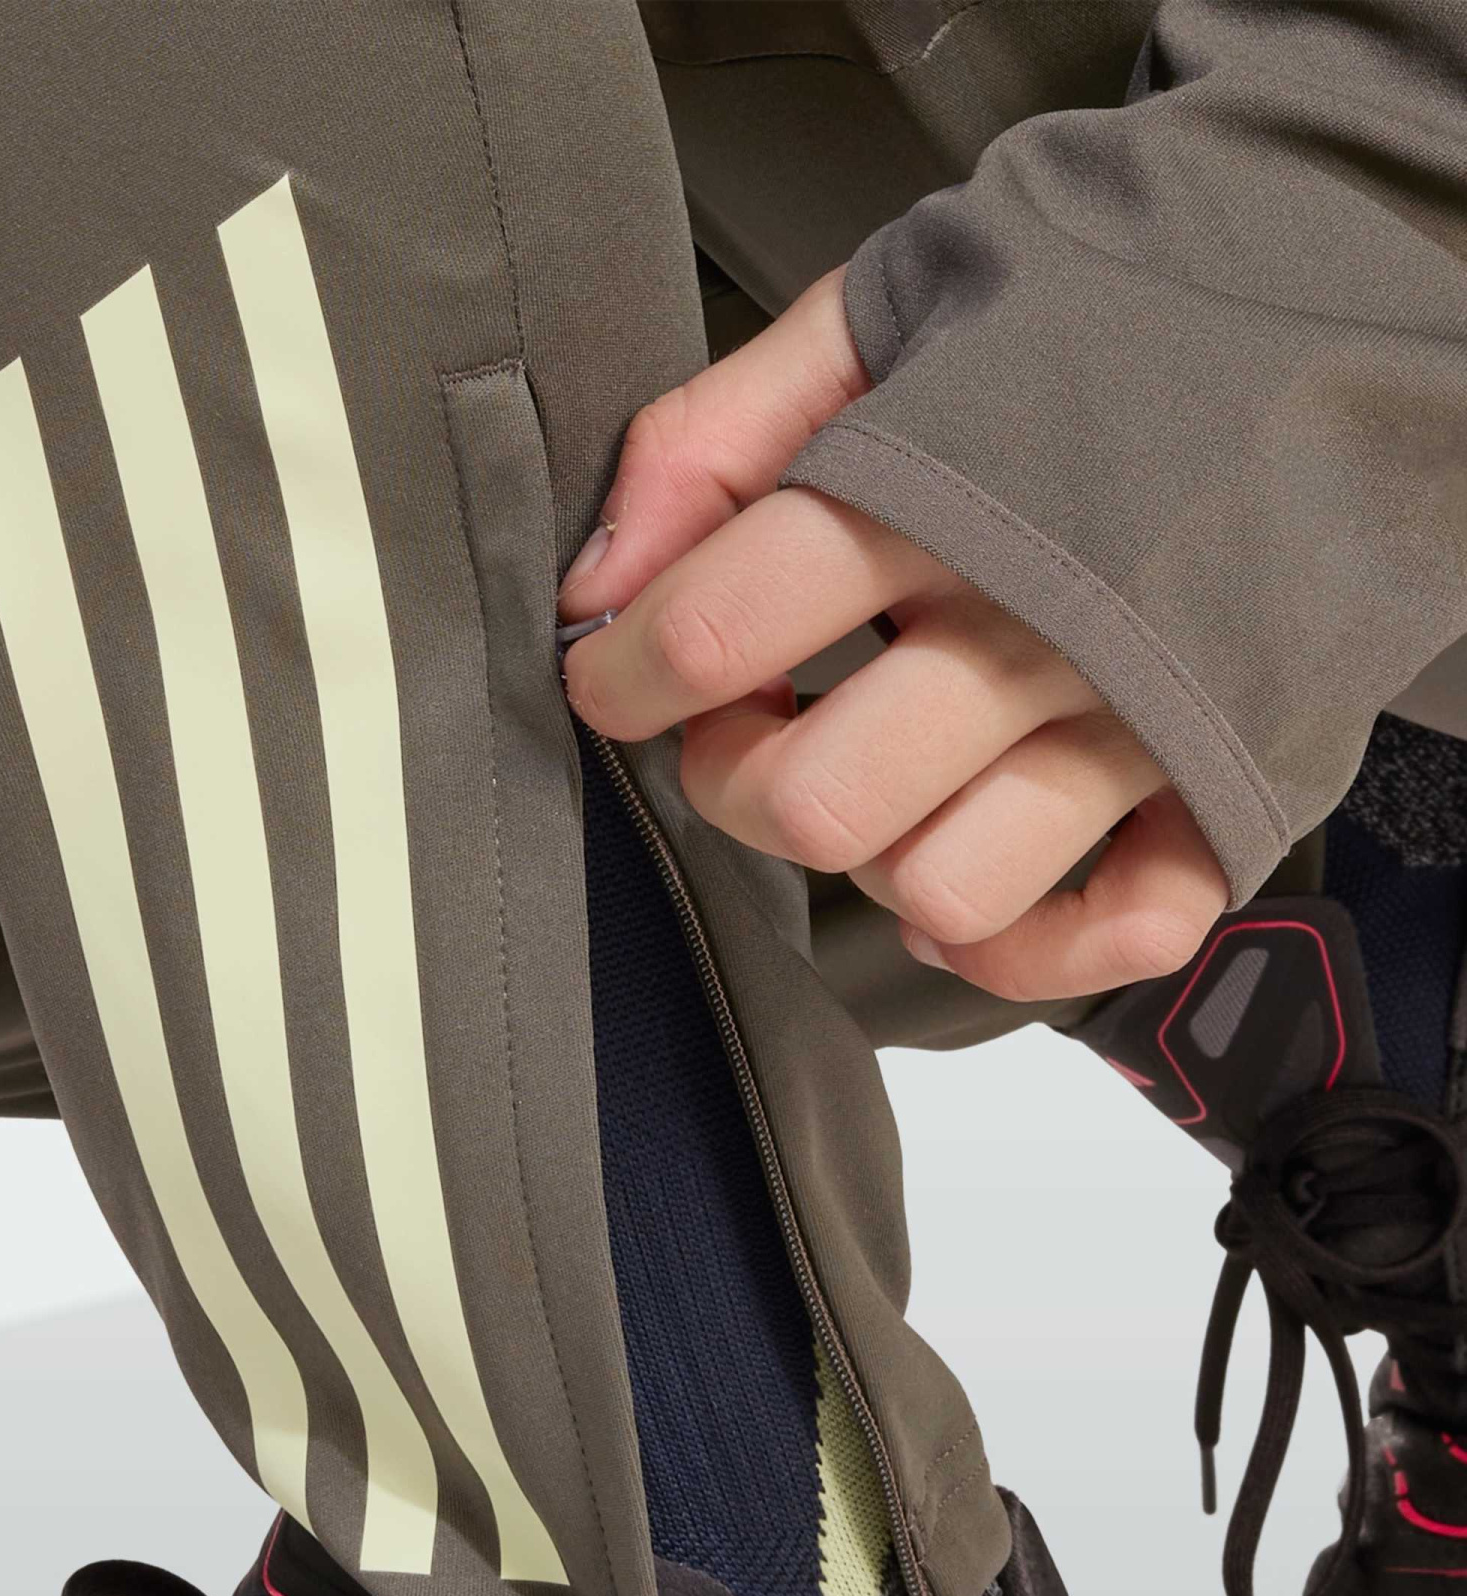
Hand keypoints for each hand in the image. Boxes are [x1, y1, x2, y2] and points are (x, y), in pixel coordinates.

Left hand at [559, 270, 1229, 1000]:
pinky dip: (1018, 941)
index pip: (721, 630)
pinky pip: (1108, 936)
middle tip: (748, 723)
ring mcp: (1140, 721)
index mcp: (946, 487)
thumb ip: (720, 430)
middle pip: (816, 800)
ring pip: (943, 884)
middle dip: (737, 778)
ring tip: (873, 781)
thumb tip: (600, 575)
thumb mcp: (890, 308)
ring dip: (872, 857)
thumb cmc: (1106, 313)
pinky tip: (965, 874)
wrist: (1347, 303)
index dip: (629, 674)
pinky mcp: (1221, 790)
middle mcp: (1043, 619)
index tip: (619, 673)